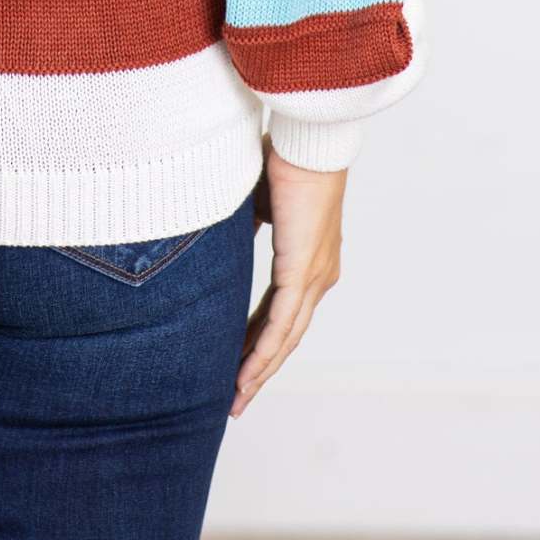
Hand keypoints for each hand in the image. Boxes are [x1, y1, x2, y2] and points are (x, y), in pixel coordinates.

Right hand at [231, 138, 344, 415]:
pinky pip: (281, 324)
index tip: (237, 362)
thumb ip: (245, 226)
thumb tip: (219, 238)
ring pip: (286, 338)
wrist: (308, 140)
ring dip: (259, 371)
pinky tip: (245, 374)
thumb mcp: (255, 201)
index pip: (282, 312)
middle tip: (236, 398)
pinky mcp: (304, 273)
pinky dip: (262, 353)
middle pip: (287, 336)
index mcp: (311, 260)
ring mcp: (316, 277)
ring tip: (236, 398)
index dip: (259, 339)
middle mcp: (320, 276)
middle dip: (259, 369)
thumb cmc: (284, 158)